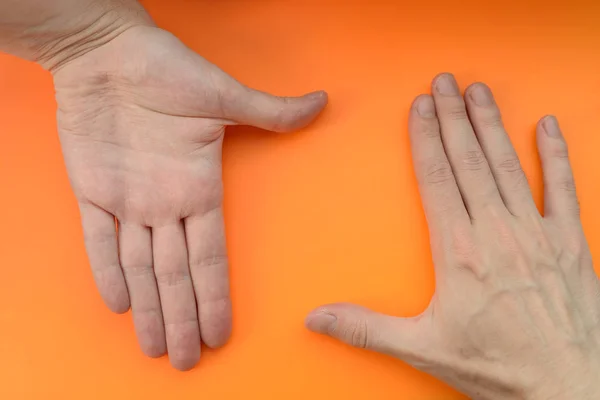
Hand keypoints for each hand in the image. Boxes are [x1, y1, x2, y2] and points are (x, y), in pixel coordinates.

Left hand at [54, 25, 326, 369]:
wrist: (110, 52)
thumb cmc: (167, 68)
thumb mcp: (223, 94)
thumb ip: (269, 111)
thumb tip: (321, 101)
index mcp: (199, 188)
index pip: (210, 257)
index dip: (214, 297)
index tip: (222, 333)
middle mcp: (167, 203)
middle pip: (176, 275)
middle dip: (183, 319)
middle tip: (189, 362)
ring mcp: (129, 200)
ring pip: (139, 267)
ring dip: (149, 309)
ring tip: (157, 348)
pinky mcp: (93, 190)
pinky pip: (98, 240)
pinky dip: (105, 271)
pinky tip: (119, 304)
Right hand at [306, 74, 599, 398]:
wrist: (568, 387)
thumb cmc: (498, 367)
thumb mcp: (423, 347)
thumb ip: (366, 328)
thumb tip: (317, 319)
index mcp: (459, 251)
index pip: (435, 177)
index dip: (426, 136)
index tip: (420, 106)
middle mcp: (497, 232)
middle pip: (469, 160)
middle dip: (454, 116)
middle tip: (444, 82)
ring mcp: (536, 232)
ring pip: (509, 164)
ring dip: (492, 124)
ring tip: (479, 92)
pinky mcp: (569, 242)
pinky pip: (563, 187)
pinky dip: (556, 154)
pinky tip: (547, 126)